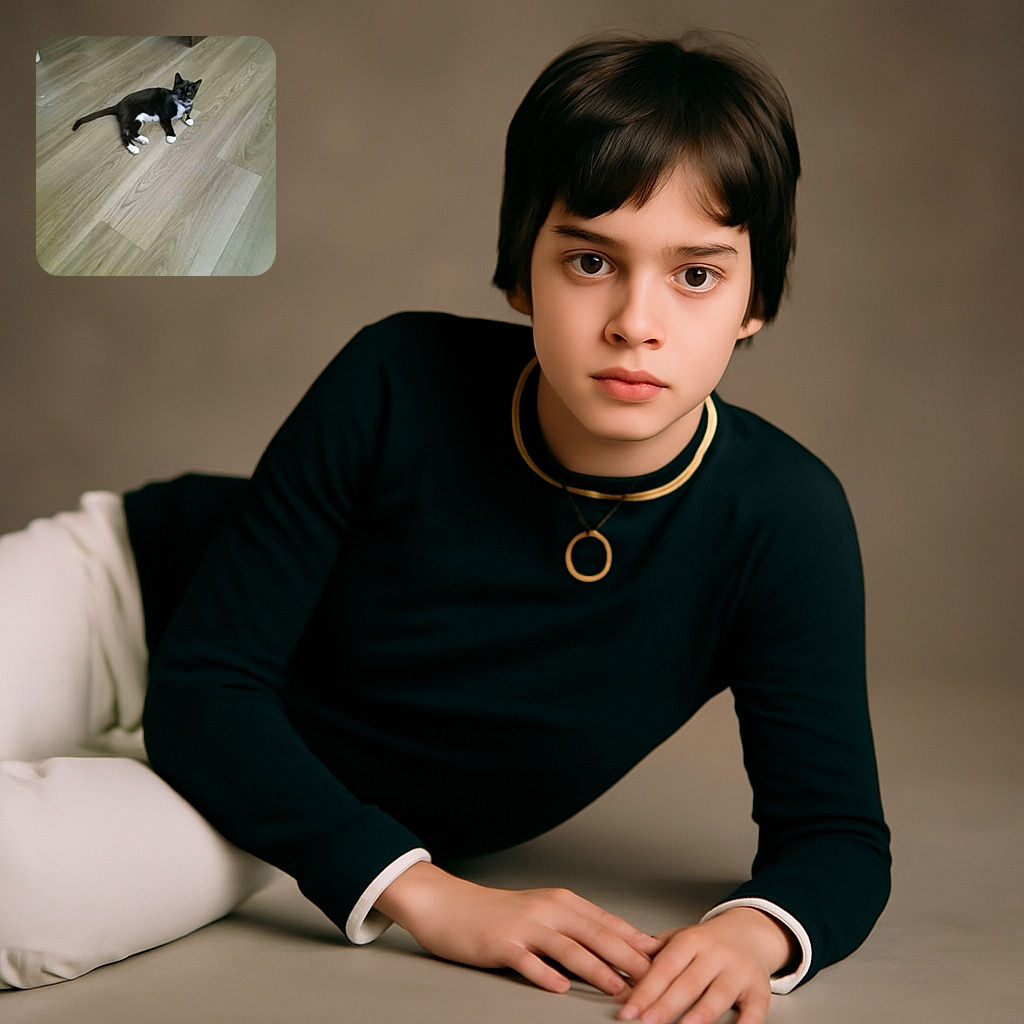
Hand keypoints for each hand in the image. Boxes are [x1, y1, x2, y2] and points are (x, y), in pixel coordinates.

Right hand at [374, 861, 662, 994]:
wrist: (450, 905)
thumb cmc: (499, 913)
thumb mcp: (542, 913)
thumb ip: (575, 928)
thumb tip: (615, 948)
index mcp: (562, 902)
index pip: (607, 923)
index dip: (637, 942)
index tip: (665, 959)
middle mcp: (548, 910)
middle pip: (596, 934)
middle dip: (628, 958)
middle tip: (655, 979)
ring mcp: (525, 926)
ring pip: (568, 948)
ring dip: (597, 969)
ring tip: (619, 988)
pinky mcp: (502, 944)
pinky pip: (528, 961)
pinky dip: (545, 974)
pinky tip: (560, 988)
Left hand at [615, 908, 794, 1023]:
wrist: (750, 932)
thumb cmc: (708, 943)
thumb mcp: (680, 939)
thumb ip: (656, 953)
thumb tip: (625, 970)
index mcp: (692, 940)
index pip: (665, 966)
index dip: (646, 989)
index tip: (629, 1010)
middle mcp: (715, 954)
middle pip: (688, 982)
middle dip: (665, 1005)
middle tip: (645, 1022)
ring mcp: (739, 971)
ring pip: (718, 994)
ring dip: (700, 1014)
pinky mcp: (760, 990)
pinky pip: (754, 1010)